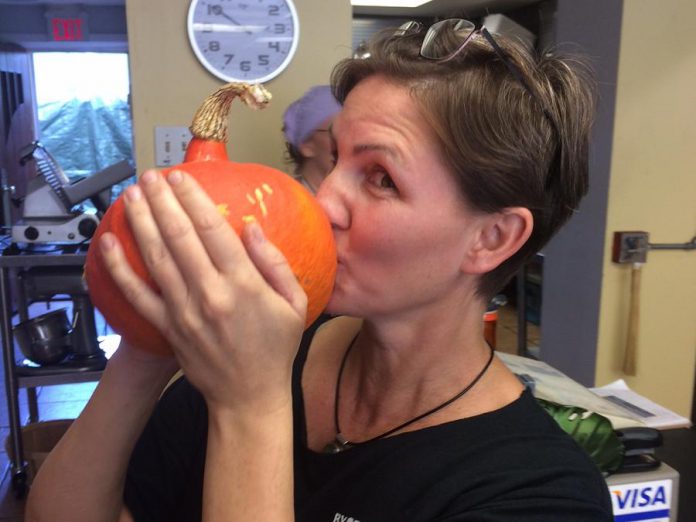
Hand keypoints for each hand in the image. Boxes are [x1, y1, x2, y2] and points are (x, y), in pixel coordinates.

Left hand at [99, 169, 306, 414]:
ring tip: (132, 195)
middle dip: (162, 201)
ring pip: (156, 258)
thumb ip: (274, 263)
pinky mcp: (168, 328)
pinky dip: (120, 269)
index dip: (193, 199)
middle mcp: (210, 293)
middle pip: (180, 237)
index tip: (181, 178)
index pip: (213, 230)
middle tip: (151, 175)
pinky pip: (138, 295)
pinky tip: (108, 245)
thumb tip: (250, 228)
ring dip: (141, 223)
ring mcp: (184, 311)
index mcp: (244, 284)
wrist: (249, 397)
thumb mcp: (294, 304)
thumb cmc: (276, 348)